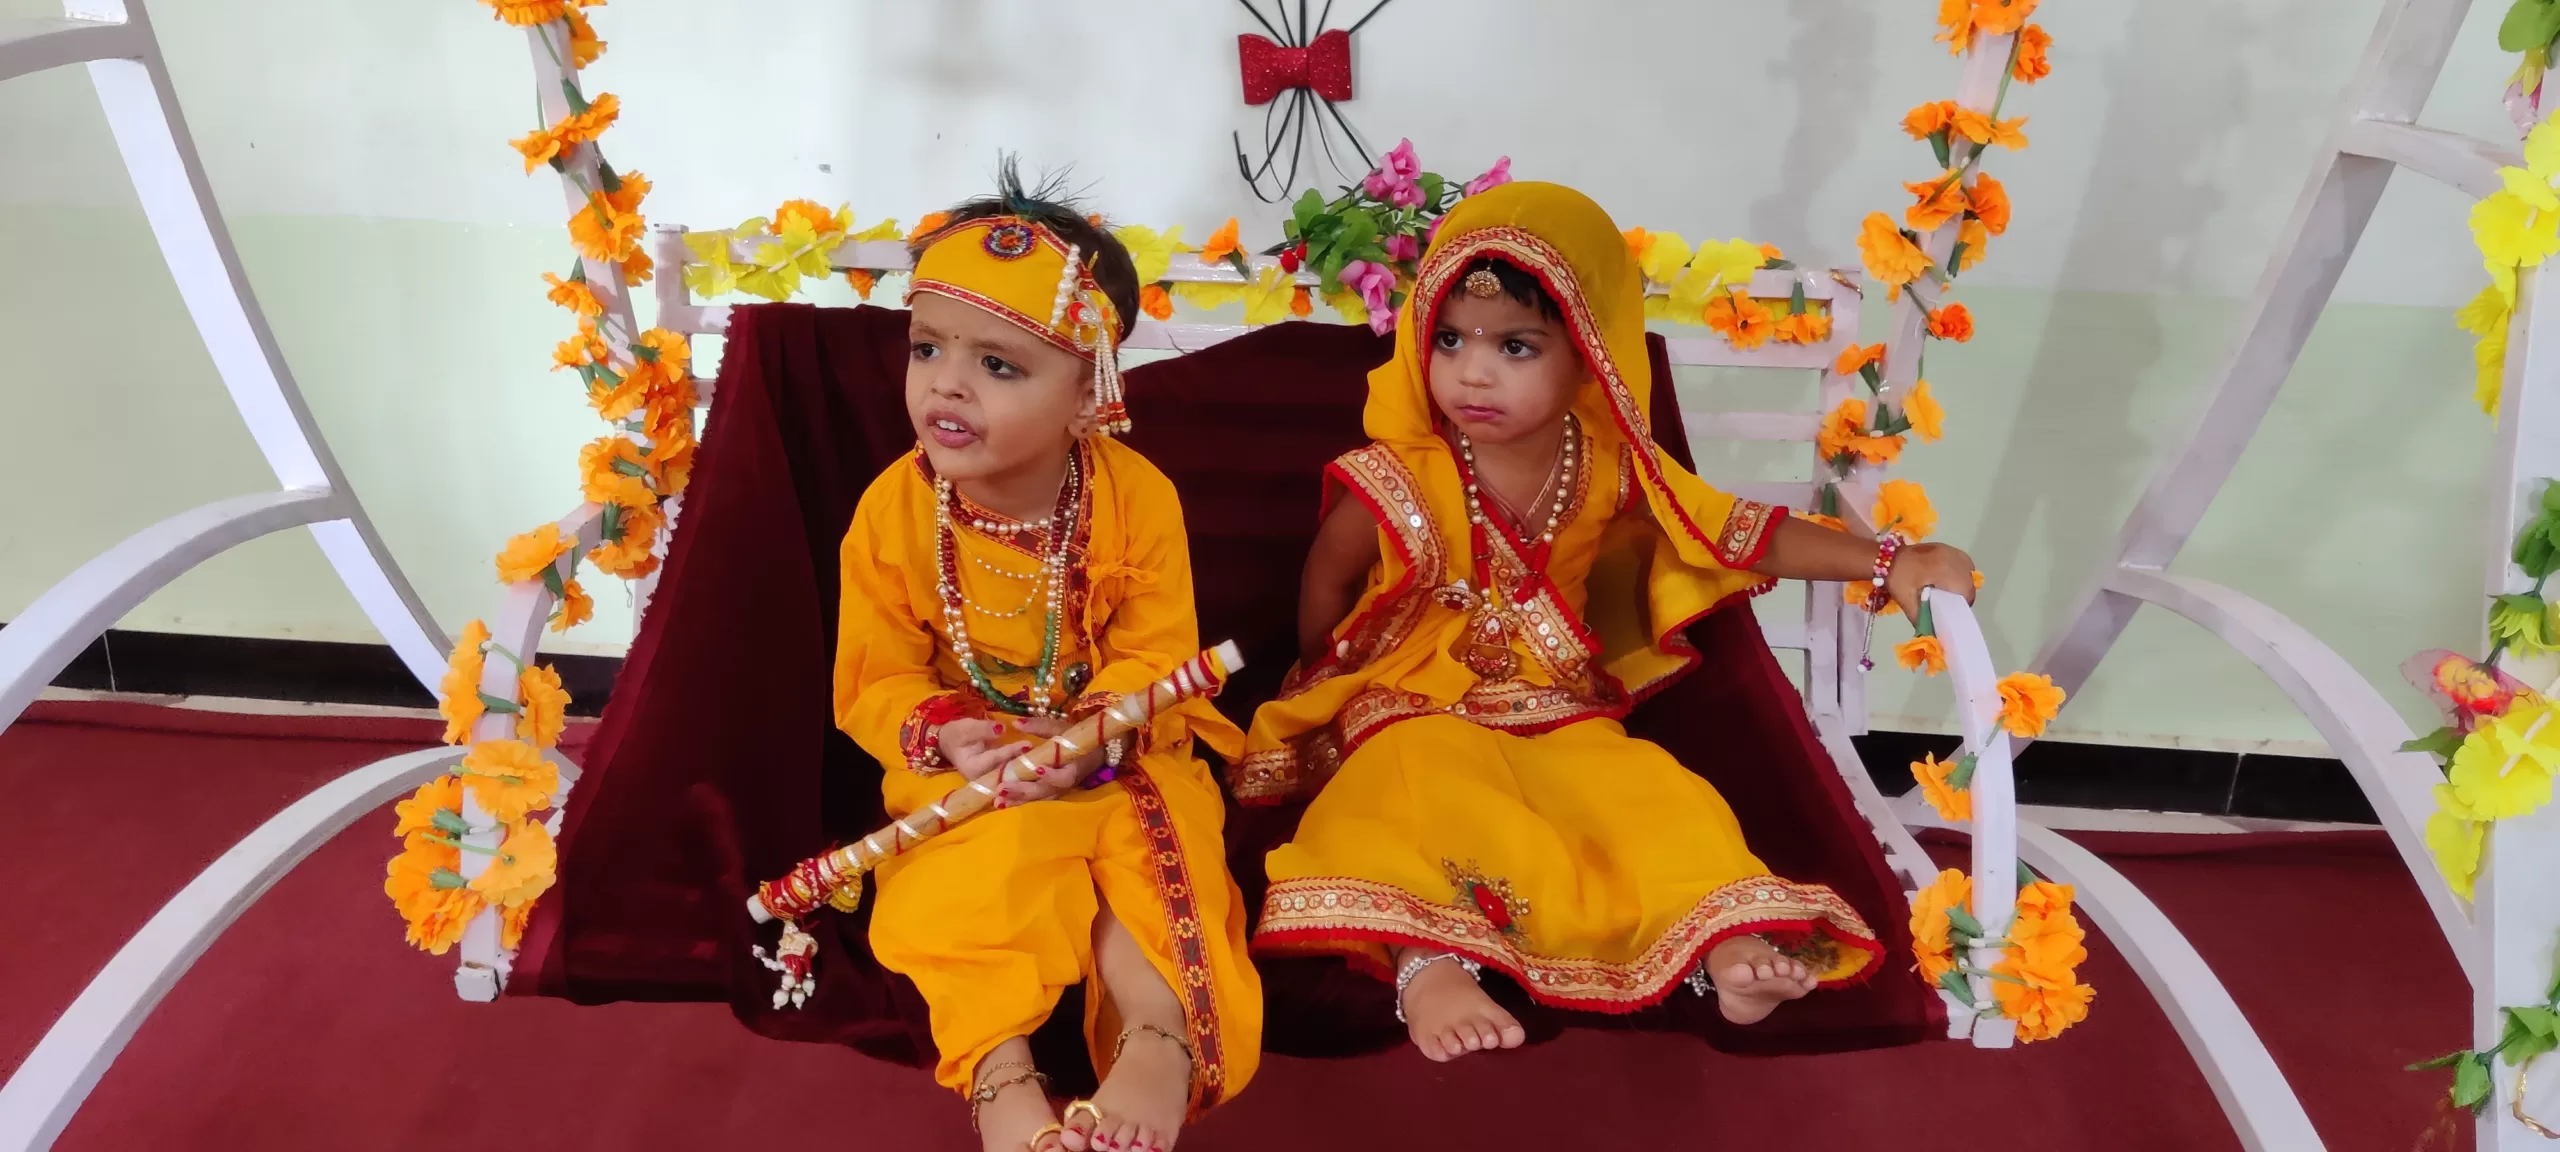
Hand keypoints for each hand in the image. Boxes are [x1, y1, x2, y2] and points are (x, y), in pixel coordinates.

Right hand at [939, 721, 1043, 807]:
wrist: (950, 744)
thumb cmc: (957, 734)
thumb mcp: (966, 728)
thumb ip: (983, 729)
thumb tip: (1001, 728)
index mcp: (973, 768)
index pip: (995, 760)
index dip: (1011, 752)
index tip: (1028, 744)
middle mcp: (984, 780)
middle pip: (1008, 775)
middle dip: (1026, 768)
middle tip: (1046, 758)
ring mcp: (992, 782)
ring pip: (1015, 780)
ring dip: (1031, 773)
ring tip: (1049, 763)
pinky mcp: (1000, 780)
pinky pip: (1016, 780)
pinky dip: (1029, 775)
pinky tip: (1046, 769)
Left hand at [941, 716, 1085, 806]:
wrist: (1095, 751)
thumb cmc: (1078, 738)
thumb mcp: (1062, 728)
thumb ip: (1040, 726)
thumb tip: (1016, 723)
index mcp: (1073, 767)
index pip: (1064, 777)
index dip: (1051, 776)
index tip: (1036, 769)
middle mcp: (1066, 783)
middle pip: (1045, 791)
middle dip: (1023, 790)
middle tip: (1002, 788)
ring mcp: (1058, 790)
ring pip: (1038, 799)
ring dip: (1018, 801)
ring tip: (998, 802)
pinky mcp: (1050, 792)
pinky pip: (1035, 800)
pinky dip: (1019, 802)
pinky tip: (1003, 804)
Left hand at [1885, 542, 1977, 620]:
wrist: (1885, 559)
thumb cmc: (1896, 579)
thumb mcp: (1906, 602)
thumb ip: (1920, 619)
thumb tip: (1933, 635)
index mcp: (1942, 571)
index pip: (1966, 589)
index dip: (1964, 603)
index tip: (1954, 610)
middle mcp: (1950, 558)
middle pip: (1969, 579)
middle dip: (1964, 593)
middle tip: (1951, 602)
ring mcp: (1948, 550)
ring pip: (1968, 569)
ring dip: (1964, 581)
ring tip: (1951, 590)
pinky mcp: (1944, 546)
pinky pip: (1962, 560)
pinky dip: (1961, 569)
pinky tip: (1950, 578)